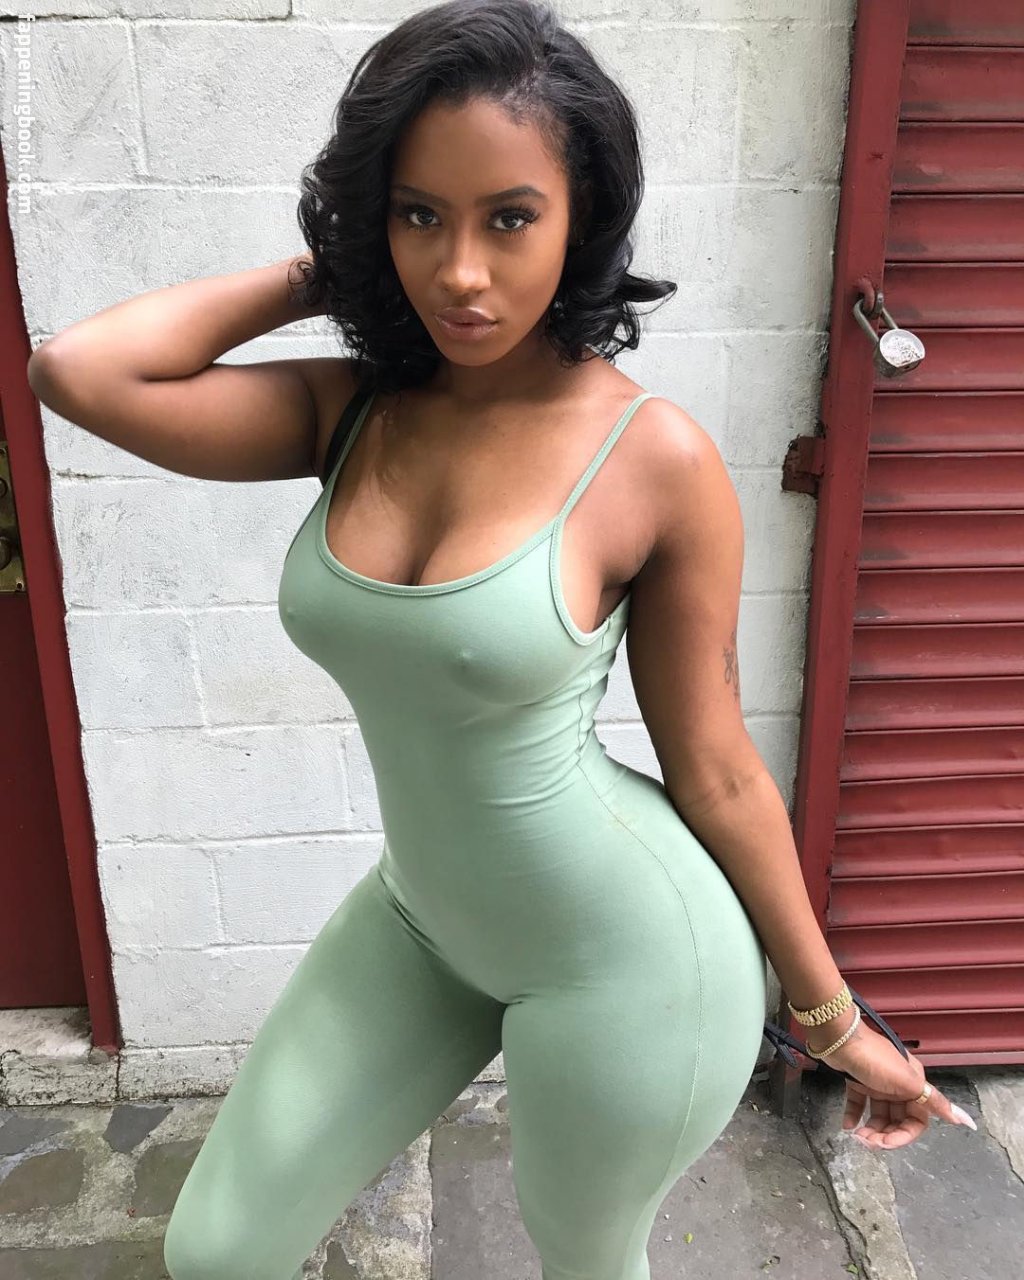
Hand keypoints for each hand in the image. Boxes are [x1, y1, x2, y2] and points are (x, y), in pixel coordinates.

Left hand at [807, 1016, 977, 1148]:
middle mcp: (897, 1084)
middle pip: (897, 1119)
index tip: (888, 1144)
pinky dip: (854, 1116)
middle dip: (885, 1135)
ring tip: (858, 1136)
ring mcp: (876, 1082)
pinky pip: (858, 1103)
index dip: (905, 1135)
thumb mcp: (909, 1082)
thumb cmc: (876, 1059)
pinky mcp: (857, 1080)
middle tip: (869, 1142)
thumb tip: (966, 1121)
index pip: (917, 1119)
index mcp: (914, 1084)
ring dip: (870, 1129)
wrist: (840, 1038)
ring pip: (878, 1114)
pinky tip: (848, 1126)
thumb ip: (935, 1102)